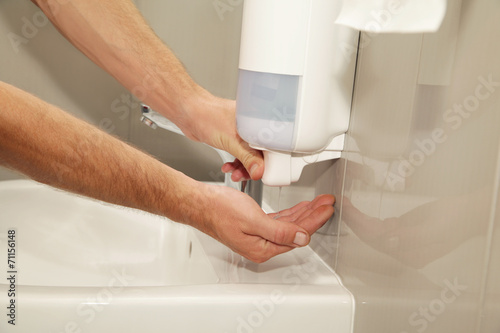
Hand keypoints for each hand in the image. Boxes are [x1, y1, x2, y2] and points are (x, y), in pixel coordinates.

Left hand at [180, 94, 263, 180]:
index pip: (272, 145)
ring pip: (250, 156)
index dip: (269, 162)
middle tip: (245, 175)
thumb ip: (247, 158)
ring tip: (234, 173)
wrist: (189, 113)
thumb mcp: (231, 141)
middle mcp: (253, 126)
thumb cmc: (207, 115)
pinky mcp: (234, 138)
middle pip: (262, 153)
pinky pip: (241, 154)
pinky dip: (236, 163)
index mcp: (258, 121)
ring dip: (242, 168)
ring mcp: (244, 133)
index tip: (262, 173)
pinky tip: (229, 167)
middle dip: (253, 167)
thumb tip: (259, 171)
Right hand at [195, 184, 334, 262]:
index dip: (314, 221)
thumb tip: (302, 238)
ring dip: (304, 213)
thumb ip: (279, 231)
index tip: (326, 209)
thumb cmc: (218, 210)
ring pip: (288, 225)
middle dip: (313, 216)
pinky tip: (298, 208)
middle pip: (295, 231)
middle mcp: (261, 245)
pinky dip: (291, 213)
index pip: (297, 235)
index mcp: (262, 248)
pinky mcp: (253, 226)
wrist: (198, 203)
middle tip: (327, 203)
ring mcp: (257, 236)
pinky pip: (278, 221)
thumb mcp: (252, 220)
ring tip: (318, 203)